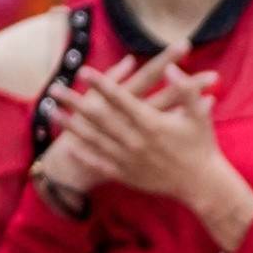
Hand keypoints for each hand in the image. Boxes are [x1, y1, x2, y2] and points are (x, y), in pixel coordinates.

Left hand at [55, 55, 252, 242]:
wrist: (201, 185)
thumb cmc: (202, 146)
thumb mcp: (199, 115)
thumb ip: (186, 89)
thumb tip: (172, 68)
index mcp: (151, 123)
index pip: (120, 99)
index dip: (101, 84)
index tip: (83, 71)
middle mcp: (135, 140)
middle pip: (98, 117)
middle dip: (74, 102)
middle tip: (54, 89)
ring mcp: (128, 159)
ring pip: (92, 139)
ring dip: (70, 124)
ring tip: (51, 111)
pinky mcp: (127, 174)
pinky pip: (99, 162)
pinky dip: (82, 153)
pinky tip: (67, 144)